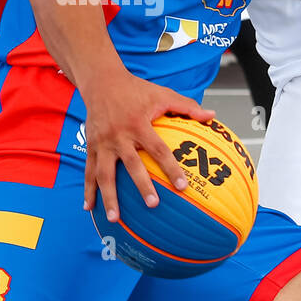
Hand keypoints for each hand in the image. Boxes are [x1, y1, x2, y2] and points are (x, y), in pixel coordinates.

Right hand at [81, 72, 216, 222]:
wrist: (101, 82)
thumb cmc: (136, 89)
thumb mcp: (162, 94)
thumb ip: (186, 106)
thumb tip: (212, 115)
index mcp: (138, 124)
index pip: (158, 149)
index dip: (171, 167)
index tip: (182, 186)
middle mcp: (119, 135)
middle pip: (131, 164)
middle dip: (141, 185)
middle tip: (153, 205)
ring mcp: (102, 142)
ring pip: (104, 173)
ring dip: (108, 197)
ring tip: (114, 219)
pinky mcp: (91, 146)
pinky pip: (89, 171)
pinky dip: (88, 190)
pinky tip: (88, 208)